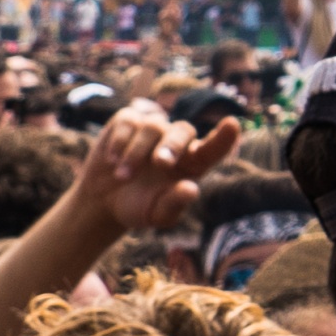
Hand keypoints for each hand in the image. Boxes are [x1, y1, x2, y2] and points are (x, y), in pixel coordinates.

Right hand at [60, 99, 242, 239]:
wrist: (103, 200)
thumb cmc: (139, 207)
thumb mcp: (157, 215)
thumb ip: (174, 204)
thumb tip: (192, 189)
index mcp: (192, 164)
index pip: (212, 148)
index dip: (223, 137)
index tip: (232, 125)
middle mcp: (176, 142)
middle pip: (184, 130)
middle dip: (174, 145)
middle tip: (160, 163)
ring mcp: (152, 128)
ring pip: (153, 127)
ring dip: (136, 153)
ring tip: (122, 177)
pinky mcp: (128, 120)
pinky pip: (129, 121)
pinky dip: (119, 141)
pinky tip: (112, 161)